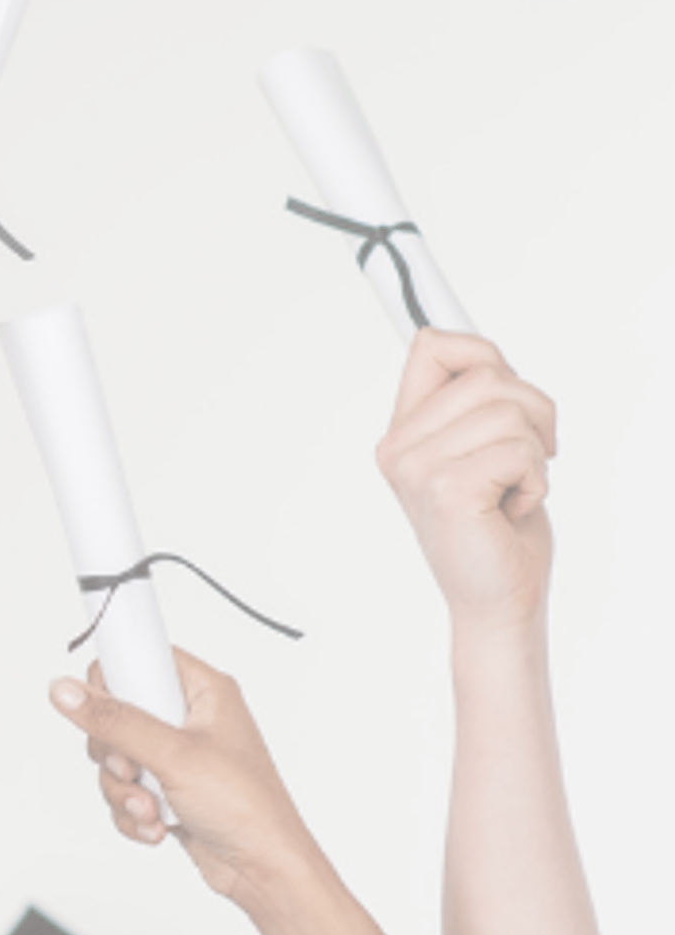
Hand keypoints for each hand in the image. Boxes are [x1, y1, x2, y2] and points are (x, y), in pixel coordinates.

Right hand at [49, 651, 320, 907]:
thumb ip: (116, 721)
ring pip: (115, 756)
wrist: (263, 870)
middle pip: (116, 712)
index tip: (98, 703)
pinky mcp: (166, 787)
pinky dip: (132, 811)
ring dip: (124, 789)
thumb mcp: (174, 756)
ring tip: (151, 808)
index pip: (141, 656)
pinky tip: (156, 825)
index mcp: (203, 690)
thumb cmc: (248, 807)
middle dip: (115, 752)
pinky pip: (124, 788)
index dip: (113, 677)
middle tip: (132, 768)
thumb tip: (68, 692)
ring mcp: (176, 754)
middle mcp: (188, 718)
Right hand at [375, 330, 555, 635]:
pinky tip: (512, 508)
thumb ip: (480, 404)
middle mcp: (400, 446)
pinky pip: (518, 450)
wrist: (498, 600)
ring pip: (508, 409)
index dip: (469, 340)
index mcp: (404, 433)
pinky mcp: (447, 489)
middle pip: (486, 373)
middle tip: (533, 455)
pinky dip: (535, 481)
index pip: (431, 348)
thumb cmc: (498, 530)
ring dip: (534, 453)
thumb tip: (478, 354)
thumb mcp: (488, 452)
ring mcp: (418, 468)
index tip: (474, 334)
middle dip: (534, 410)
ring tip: (515, 488)